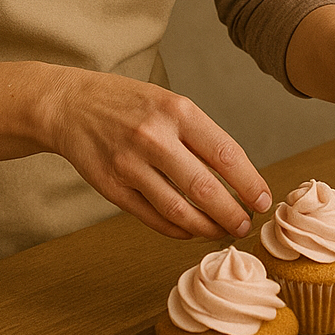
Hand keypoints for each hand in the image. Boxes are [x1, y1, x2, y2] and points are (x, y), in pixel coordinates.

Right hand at [43, 69, 272, 240]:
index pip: (226, 154)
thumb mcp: (168, 102)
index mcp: (176, 110)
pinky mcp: (112, 188)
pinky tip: (191, 230)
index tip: (263, 200)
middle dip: (233, 214)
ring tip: (222, 231)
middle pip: (205, 189)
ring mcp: (130, 165)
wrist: (70, 105)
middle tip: (245, 225)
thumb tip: (238, 177)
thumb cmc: (128, 103)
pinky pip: (154, 218)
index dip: (250, 183)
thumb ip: (199, 135)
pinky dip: (178, 230)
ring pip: (180, 211)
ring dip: (207, 228)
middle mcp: (154, 137)